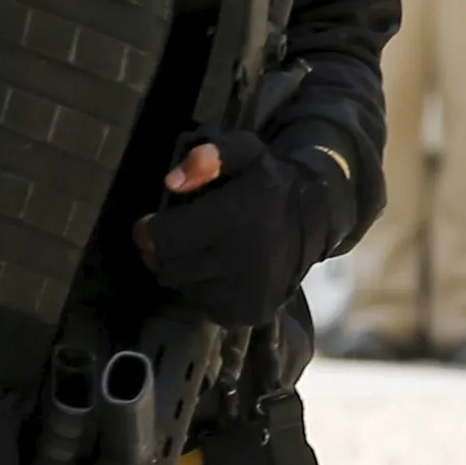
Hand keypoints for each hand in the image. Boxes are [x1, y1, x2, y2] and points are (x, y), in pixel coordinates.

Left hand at [135, 130, 335, 327]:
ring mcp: (248, 292)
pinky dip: (205, 291)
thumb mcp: (243, 152)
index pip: (162, 239)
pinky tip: (221, 272)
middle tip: (179, 238)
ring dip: (185, 272)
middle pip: (169, 268)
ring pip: (185, 289)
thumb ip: (207, 157)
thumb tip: (171, 183)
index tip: (151, 223)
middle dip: (165, 252)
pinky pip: (206, 307)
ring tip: (205, 251)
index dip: (149, 230)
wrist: (316, 217)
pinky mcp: (253, 311)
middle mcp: (240, 261)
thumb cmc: (268, 183)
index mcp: (233, 221)